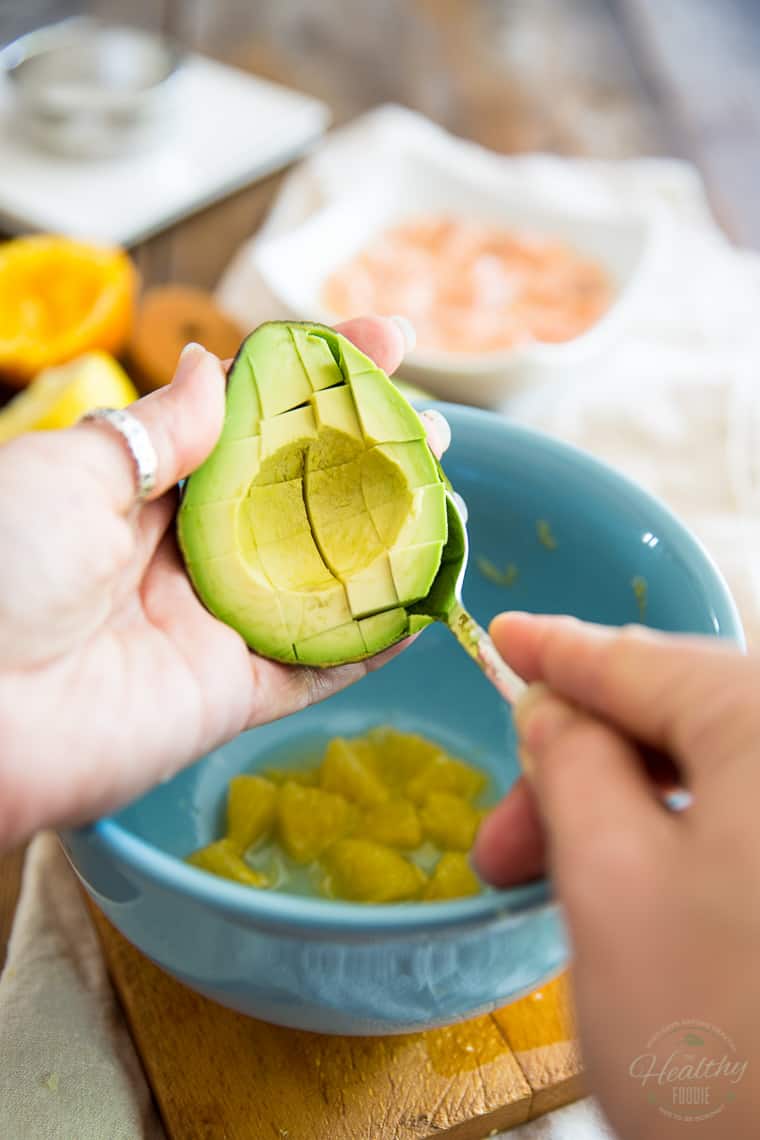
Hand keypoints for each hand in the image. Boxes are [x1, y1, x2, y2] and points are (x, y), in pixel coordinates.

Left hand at [0, 317, 448, 849]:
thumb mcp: (70, 470)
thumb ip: (157, 429)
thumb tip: (209, 365)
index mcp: (139, 491)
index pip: (244, 424)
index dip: (313, 381)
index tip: (381, 341)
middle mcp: (183, 556)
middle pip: (295, 501)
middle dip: (365, 461)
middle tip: (430, 429)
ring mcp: (211, 628)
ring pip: (318, 580)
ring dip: (384, 541)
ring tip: (445, 498)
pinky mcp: (229, 697)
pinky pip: (316, 666)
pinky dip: (372, 638)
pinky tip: (424, 597)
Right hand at [474, 614, 759, 1139]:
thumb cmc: (723, 1038)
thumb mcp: (609, 883)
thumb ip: (571, 766)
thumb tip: (552, 708)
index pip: (642, 660)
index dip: (557, 652)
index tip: (505, 636)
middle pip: (680, 720)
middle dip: (577, 770)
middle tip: (503, 843)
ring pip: (712, 775)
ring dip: (622, 815)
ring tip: (555, 882)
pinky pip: (748, 818)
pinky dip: (681, 840)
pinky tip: (634, 888)